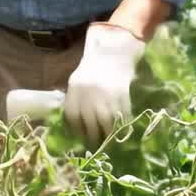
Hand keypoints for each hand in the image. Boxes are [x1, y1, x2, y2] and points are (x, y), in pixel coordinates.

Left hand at [64, 23, 143, 144]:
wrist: (114, 49)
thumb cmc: (94, 66)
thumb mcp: (78, 79)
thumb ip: (75, 99)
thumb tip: (74, 124)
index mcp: (75, 89)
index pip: (73, 117)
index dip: (76, 130)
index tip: (80, 137)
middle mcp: (89, 94)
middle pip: (90, 124)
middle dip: (93, 138)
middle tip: (95, 146)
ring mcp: (107, 94)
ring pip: (106, 123)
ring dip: (108, 136)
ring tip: (109, 143)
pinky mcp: (122, 94)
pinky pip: (122, 115)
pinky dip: (122, 125)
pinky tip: (122, 130)